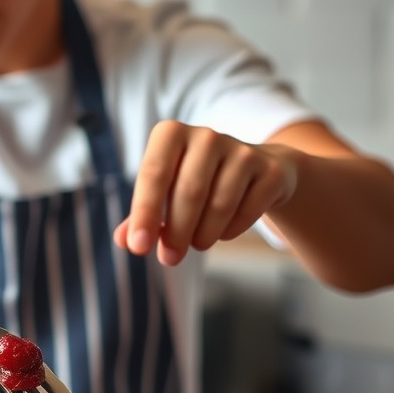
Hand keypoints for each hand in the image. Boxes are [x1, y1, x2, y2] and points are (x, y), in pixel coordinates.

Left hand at [113, 121, 296, 264]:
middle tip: (169, 258)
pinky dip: (231, 230)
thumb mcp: (165, 193)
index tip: (138, 248)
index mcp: (171, 134)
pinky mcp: (269, 169)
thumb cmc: (197, 181)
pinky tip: (223, 231)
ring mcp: (241, 150)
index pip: (153, 173)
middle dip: (176, 232)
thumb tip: (124, 240)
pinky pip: (248, 210)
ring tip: (197, 243)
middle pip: (189, 192)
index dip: (144, 213)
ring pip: (219, 204)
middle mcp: (206, 135)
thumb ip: (142, 215)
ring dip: (204, 235)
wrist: (257, 170)